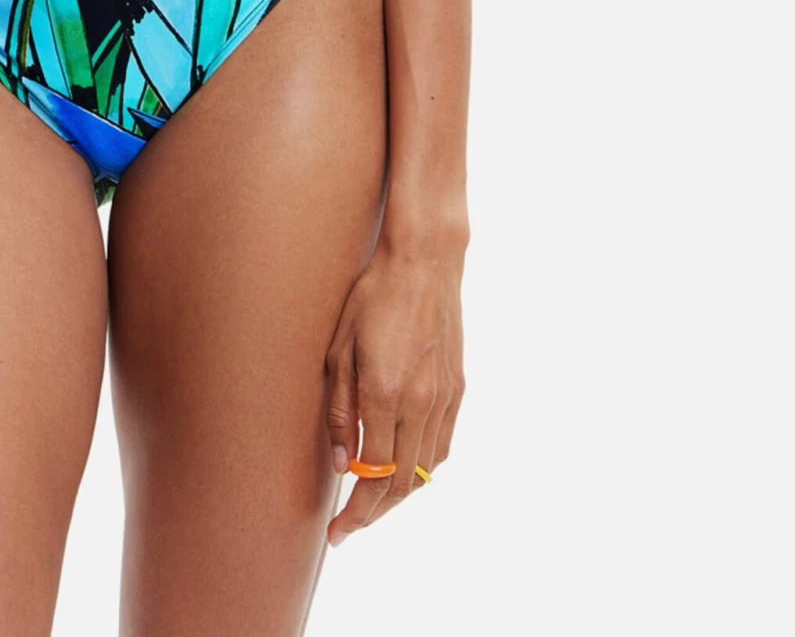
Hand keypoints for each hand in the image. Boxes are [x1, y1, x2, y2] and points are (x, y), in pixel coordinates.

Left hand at [323, 236, 464, 543]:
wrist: (424, 262)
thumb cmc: (371, 296)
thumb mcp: (338, 347)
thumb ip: (339, 409)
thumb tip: (341, 462)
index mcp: (385, 393)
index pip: (372, 476)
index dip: (355, 512)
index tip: (337, 532)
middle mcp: (420, 403)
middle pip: (400, 484)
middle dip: (373, 514)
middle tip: (348, 528)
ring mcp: (444, 398)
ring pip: (424, 470)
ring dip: (398, 496)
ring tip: (370, 503)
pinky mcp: (457, 390)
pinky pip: (442, 446)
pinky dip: (421, 468)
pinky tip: (402, 468)